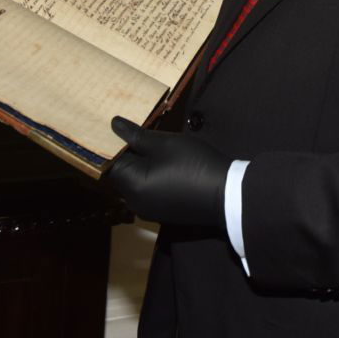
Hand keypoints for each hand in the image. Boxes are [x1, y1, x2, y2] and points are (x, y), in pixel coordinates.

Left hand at [103, 115, 229, 227]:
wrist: (228, 195)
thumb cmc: (194, 164)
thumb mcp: (165, 143)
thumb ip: (136, 135)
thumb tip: (113, 124)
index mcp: (132, 186)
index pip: (110, 163)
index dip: (112, 144)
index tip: (119, 127)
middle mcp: (135, 202)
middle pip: (121, 175)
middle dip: (126, 154)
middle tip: (136, 133)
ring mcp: (149, 210)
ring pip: (134, 184)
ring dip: (139, 166)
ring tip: (151, 146)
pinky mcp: (162, 212)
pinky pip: (146, 192)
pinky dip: (149, 178)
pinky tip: (163, 164)